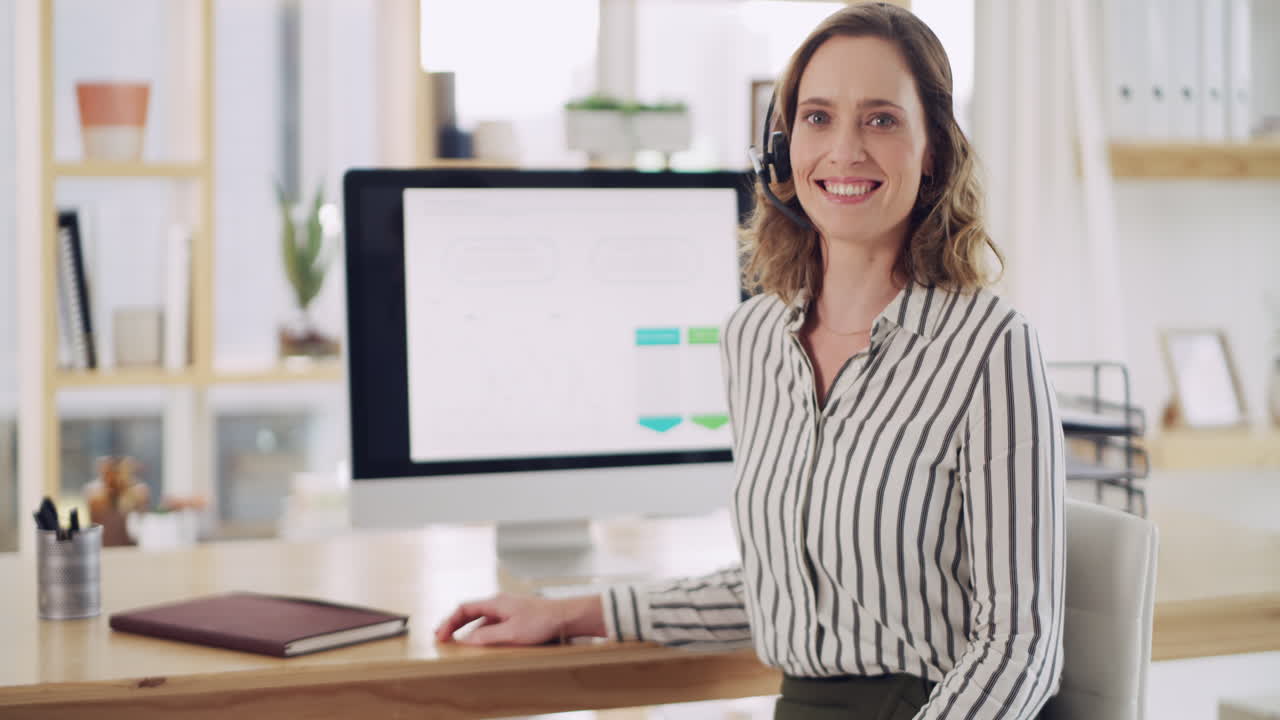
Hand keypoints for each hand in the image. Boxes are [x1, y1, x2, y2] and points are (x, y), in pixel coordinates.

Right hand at [434, 593, 604, 645]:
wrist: (565, 617)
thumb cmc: (541, 622)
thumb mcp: (511, 633)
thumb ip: (487, 636)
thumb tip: (467, 640)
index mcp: (495, 602)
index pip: (464, 608)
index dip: (449, 621)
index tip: (440, 635)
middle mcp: (499, 603)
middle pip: (470, 612)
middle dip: (454, 624)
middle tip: (441, 637)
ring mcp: (507, 609)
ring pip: (481, 618)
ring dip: (467, 628)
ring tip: (456, 641)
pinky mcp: (515, 616)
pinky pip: (491, 623)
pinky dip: (481, 631)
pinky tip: (480, 641)